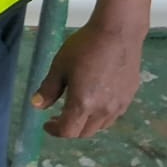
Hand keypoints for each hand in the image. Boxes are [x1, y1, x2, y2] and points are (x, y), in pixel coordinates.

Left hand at [32, 23, 145, 137]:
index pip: (68, 131)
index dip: (55, 131)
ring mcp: (119, 105)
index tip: (46, 124)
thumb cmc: (85, 47)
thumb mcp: (59, 66)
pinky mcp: (129, 98)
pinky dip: (99, 116)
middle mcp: (103, 110)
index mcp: (83, 104)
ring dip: (85, 124)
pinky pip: (112, 115)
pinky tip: (94, 100)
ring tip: (75, 110)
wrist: (118, 33)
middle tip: (57, 118)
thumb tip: (36, 106)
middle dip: (69, 129)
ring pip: (100, 126)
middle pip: (84, 132)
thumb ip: (48, 89)